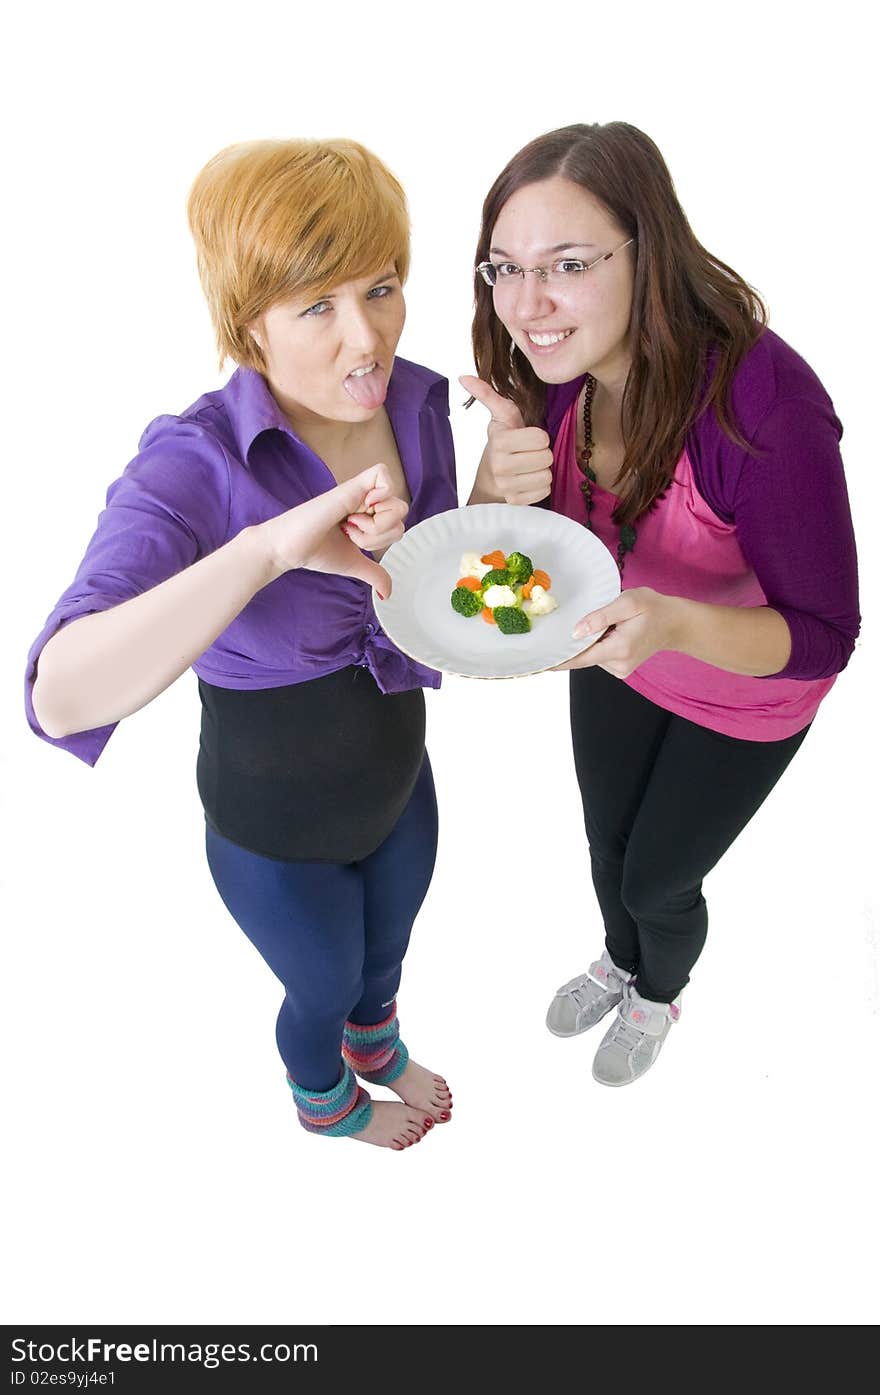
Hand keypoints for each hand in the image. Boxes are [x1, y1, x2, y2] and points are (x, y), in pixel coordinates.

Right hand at [258, 464, 397, 596]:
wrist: (290, 549)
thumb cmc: (316, 551)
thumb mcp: (353, 564)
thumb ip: (373, 573)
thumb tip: (387, 592)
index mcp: (368, 514)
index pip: (399, 522)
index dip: (386, 536)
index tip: (358, 539)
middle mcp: (366, 500)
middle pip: (402, 513)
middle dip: (380, 534)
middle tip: (353, 534)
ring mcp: (359, 492)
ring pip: (396, 503)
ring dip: (375, 525)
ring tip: (349, 526)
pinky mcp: (350, 486)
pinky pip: (383, 475)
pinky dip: (381, 496)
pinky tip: (359, 509)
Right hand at [460, 374, 552, 504]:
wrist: (489, 478)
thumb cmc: (502, 442)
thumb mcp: (499, 416)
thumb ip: (487, 395)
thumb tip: (464, 376)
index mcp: (500, 442)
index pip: (541, 438)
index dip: (539, 437)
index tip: (526, 439)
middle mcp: (501, 466)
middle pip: (546, 458)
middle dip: (541, 454)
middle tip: (528, 453)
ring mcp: (507, 486)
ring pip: (546, 476)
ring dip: (542, 471)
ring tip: (529, 467)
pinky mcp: (515, 502)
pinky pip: (544, 491)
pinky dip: (540, 486)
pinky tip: (528, 480)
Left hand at [554, 588, 682, 676]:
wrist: (676, 623)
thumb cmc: (654, 608)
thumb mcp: (627, 603)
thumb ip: (600, 617)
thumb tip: (575, 632)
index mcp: (618, 650)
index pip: (579, 659)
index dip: (557, 660)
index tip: (536, 664)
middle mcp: (618, 665)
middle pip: (583, 656)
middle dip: (576, 641)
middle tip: (575, 622)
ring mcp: (619, 669)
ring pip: (591, 655)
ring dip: (591, 641)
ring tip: (608, 623)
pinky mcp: (620, 668)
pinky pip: (599, 655)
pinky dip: (598, 644)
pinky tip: (610, 631)